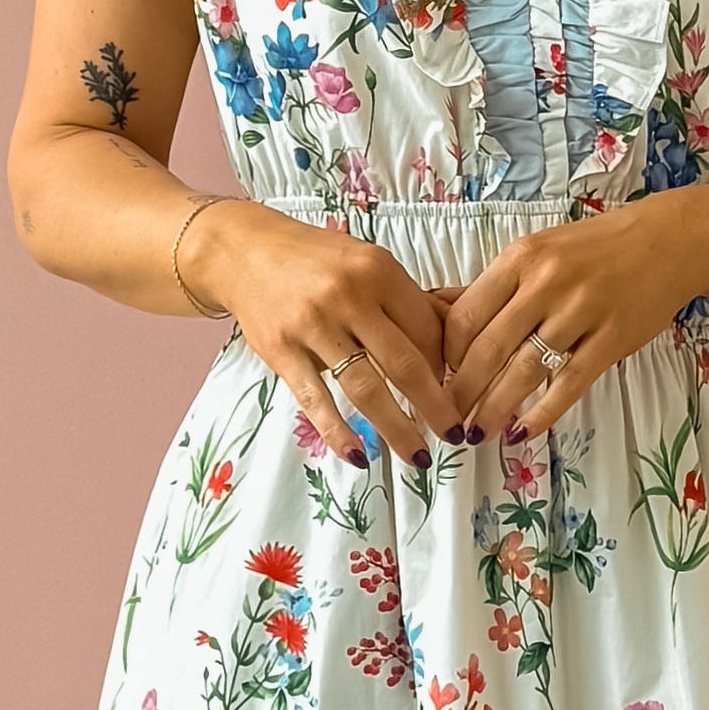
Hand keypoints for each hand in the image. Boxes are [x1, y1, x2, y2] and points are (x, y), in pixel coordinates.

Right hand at [185, 202, 459, 462]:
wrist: (244, 251)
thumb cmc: (318, 260)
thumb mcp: (369, 264)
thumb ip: (412, 301)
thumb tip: (464, 337)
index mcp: (379, 271)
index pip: (428, 331)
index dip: (447, 367)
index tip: (456, 392)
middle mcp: (348, 296)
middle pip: (405, 364)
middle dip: (436, 406)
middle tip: (455, 434)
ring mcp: (312, 325)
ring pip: (366, 388)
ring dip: (397, 429)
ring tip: (419, 458)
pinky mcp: (281, 351)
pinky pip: (316, 400)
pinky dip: (338, 432)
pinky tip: (359, 456)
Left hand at [439, 200, 708, 439]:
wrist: (669, 242)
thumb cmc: (594, 249)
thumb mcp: (537, 253)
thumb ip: (491, 287)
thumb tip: (433, 309)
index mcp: (520, 259)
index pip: (465, 315)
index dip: (446, 355)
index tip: (438, 378)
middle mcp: (546, 283)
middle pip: (488, 349)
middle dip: (461, 392)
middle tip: (447, 420)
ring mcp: (581, 311)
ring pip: (524, 371)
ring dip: (494, 409)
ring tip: (477, 433)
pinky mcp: (612, 339)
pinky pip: (569, 384)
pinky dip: (542, 413)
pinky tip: (522, 432)